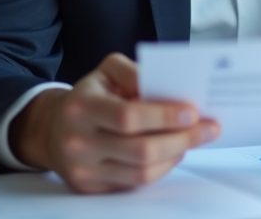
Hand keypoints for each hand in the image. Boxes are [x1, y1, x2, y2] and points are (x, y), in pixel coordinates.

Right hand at [10, 52, 219, 192]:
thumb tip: (165, 86)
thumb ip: (133, 72)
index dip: (164, 117)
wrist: (52, 129)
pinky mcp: (91, 188)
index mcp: (81, 108)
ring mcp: (83, 170)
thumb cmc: (89, 96)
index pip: (128, 117)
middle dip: (182, 139)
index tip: (193, 112)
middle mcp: (78, 143)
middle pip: (140, 150)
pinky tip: (173, 152)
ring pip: (141, 172)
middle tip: (208, 128)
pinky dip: (161, 168)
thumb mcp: (105, 72)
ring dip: (176, 155)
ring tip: (194, 139)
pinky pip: (135, 183)